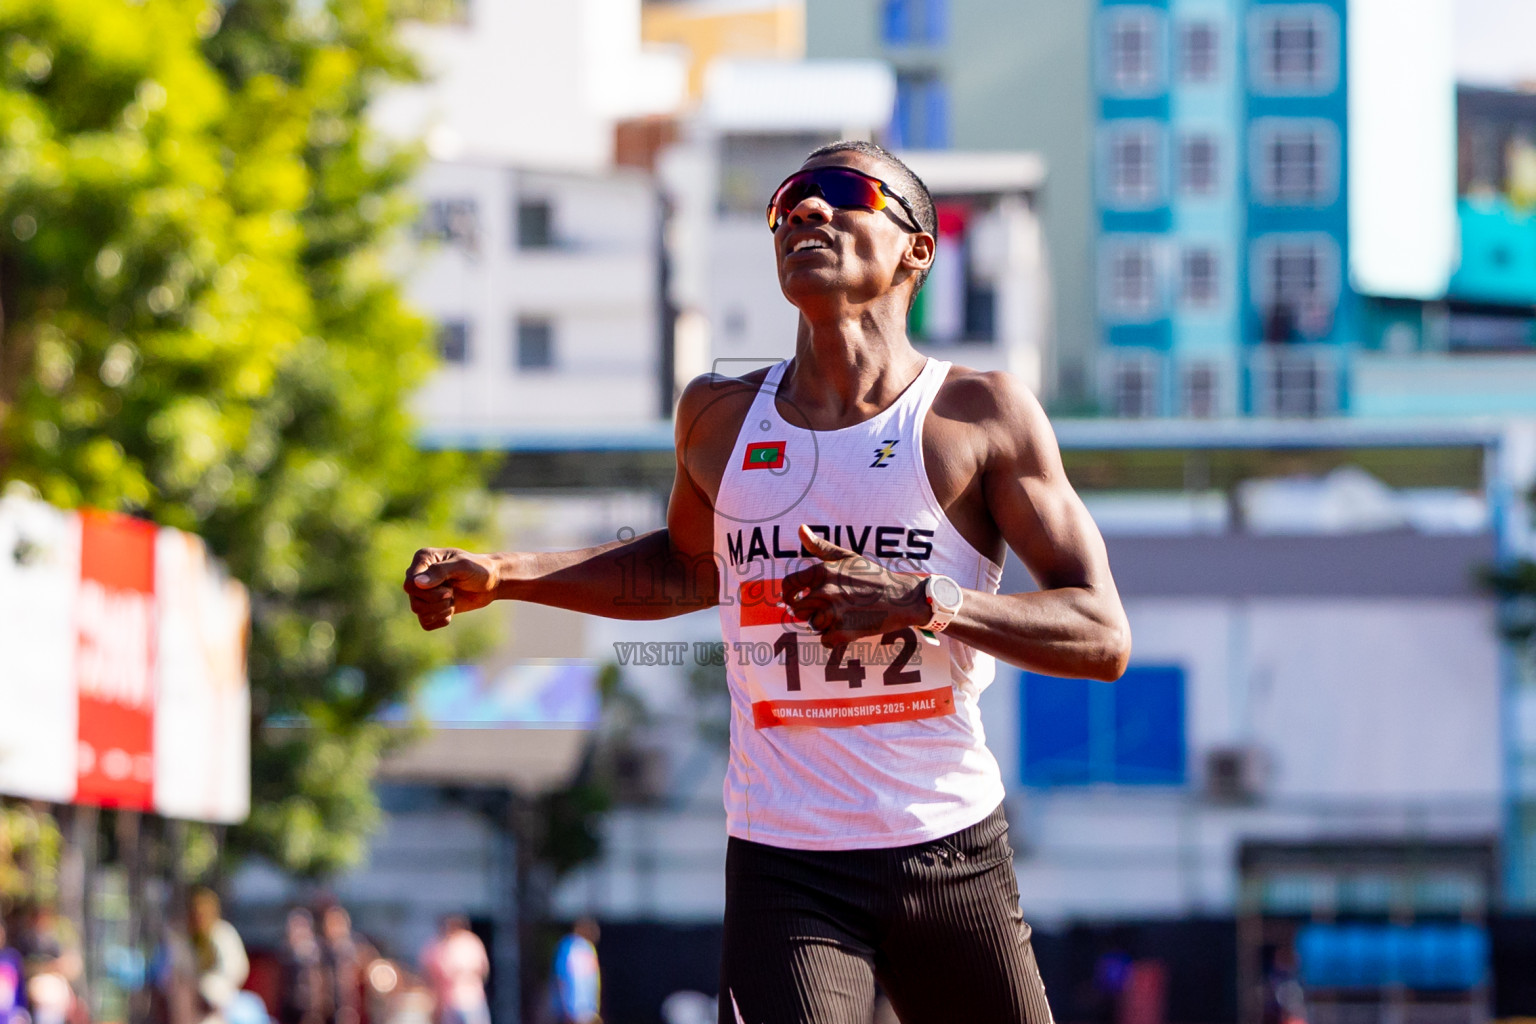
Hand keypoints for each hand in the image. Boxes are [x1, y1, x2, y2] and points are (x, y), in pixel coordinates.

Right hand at [404, 548, 499, 629]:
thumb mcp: (463, 566)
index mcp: (423, 559)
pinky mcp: (430, 607)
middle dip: (437, 601)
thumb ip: (440, 572)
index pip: (410, 584)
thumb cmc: (479, 569)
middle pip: (414, 600)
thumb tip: (417, 583)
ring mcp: (423, 592)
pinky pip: (426, 622)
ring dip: (441, 609)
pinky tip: (452, 609)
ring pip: (419, 612)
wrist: (491, 583)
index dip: (428, 592)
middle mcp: (419, 575)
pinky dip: (441, 619)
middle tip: (452, 593)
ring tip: (453, 599)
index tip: (449, 590)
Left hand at [780, 525, 927, 645]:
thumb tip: (800, 528)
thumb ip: (820, 546)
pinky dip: (835, 638)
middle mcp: (824, 592)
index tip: (795, 598)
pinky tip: (849, 628)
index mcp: (822, 572)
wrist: (901, 598)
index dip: (789, 594)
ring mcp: (833, 613)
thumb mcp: (847, 556)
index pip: (788, 585)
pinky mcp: (843, 632)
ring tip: (842, 616)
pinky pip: (825, 641)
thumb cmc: (874, 575)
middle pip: (798, 610)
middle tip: (827, 609)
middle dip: (809, 611)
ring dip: (823, 625)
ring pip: (812, 626)